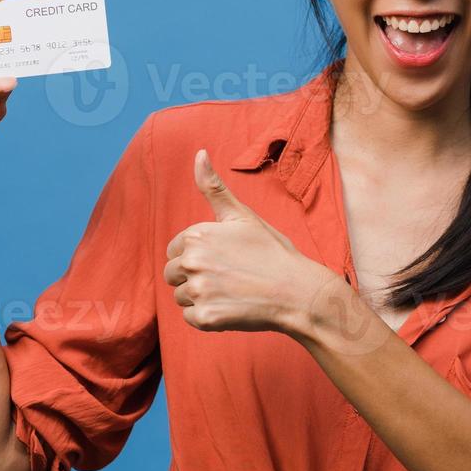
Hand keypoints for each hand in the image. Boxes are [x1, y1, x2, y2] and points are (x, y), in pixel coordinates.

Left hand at [165, 148, 341, 336]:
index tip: (224, 258)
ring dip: (201, 297)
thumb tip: (199, 153)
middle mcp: (193, 261)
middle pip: (173, 274)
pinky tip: (231, 307)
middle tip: (229, 276)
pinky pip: (190, 318)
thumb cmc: (272, 252)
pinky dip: (207, 316)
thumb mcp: (242, 215)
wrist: (298, 292)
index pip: (175, 250)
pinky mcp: (205, 318)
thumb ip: (213, 187)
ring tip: (231, 291)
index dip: (199, 255)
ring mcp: (198, 291)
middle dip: (195, 276)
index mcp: (198, 235)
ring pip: (181, 296)